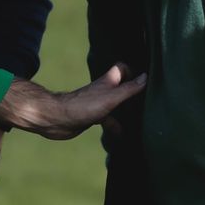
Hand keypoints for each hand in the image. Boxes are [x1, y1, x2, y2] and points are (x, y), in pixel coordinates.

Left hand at [0, 63, 146, 139]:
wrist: (56, 120)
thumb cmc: (83, 106)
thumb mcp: (111, 98)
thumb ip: (128, 89)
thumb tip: (146, 77)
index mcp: (108, 82)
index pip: (122, 69)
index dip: (132, 72)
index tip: (144, 81)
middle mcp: (103, 91)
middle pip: (121, 88)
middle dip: (133, 95)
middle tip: (147, 104)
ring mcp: (97, 104)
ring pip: (115, 106)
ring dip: (125, 113)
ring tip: (139, 123)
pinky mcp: (91, 117)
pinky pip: (107, 120)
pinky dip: (114, 126)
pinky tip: (121, 136)